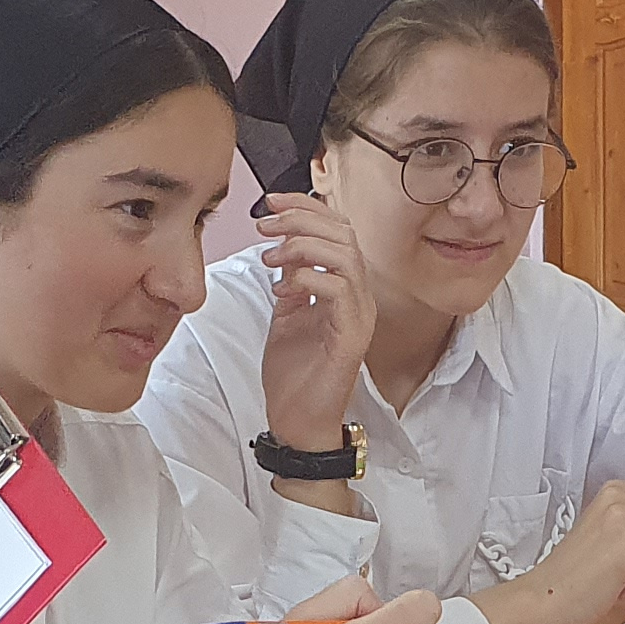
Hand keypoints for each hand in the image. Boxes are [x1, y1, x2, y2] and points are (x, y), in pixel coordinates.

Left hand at [252, 193, 373, 454]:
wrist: (297, 421)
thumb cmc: (294, 374)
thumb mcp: (285, 316)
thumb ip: (290, 283)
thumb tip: (282, 255)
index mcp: (344, 287)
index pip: (336, 229)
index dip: (306, 207)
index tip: (271, 202)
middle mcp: (358, 295)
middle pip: (343, 233)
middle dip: (302, 219)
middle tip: (266, 225)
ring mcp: (359, 315)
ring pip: (346, 255)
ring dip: (304, 246)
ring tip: (272, 257)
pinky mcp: (352, 336)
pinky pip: (340, 290)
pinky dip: (309, 278)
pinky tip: (283, 286)